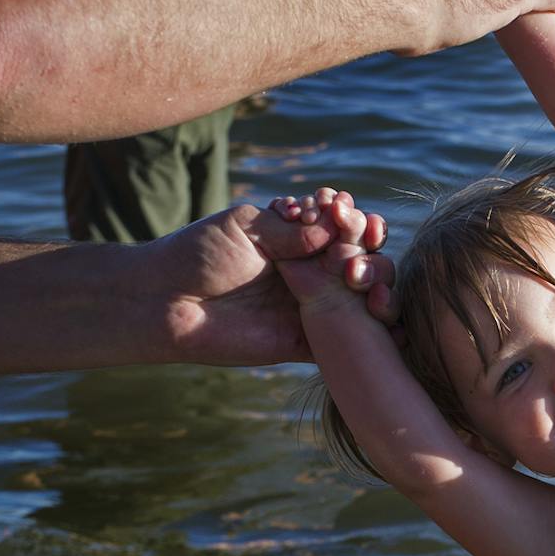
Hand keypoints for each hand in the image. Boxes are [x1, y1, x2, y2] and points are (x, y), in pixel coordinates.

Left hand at [134, 197, 392, 364]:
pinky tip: (387, 320)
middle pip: (361, 260)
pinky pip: (351, 343)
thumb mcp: (247, 227)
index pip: (342, 228)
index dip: (352, 219)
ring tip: (359, 280)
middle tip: (349, 248)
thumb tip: (337, 230)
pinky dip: (377, 334)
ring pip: (364, 298)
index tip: (345, 211)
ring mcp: (313, 308)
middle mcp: (311, 272)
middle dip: (367, 249)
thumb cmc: (198, 255)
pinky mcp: (309, 344)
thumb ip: (292, 231)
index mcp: (297, 240)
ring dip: (377, 285)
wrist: (167, 303)